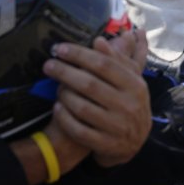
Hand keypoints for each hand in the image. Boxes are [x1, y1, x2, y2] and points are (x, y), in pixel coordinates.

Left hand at [44, 35, 150, 167]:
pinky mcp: (105, 144)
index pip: (104, 64)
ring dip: (64, 95)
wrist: (135, 140)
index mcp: (135, 84)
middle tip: (48, 65)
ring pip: (82, 108)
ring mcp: (117, 126)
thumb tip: (98, 40)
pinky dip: (65, 118)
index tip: (61, 49)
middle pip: (90, 85)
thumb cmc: (129, 102)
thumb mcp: (130, 79)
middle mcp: (128, 105)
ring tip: (56, 87)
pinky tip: (57, 108)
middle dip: (65, 72)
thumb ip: (115, 59)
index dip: (80, 55)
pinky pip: (79, 131)